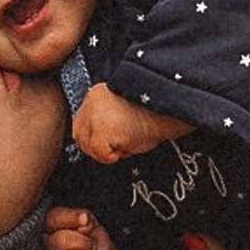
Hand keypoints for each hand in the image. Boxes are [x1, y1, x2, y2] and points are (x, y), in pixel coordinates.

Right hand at [43, 207, 131, 249]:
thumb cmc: (96, 246)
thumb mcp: (94, 226)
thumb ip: (85, 218)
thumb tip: (83, 219)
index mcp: (52, 228)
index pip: (53, 218)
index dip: (71, 219)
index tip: (86, 224)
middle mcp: (46, 247)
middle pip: (60, 240)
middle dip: (84, 243)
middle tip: (91, 247)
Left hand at [72, 84, 193, 163]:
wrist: (169, 108)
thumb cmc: (154, 111)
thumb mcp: (123, 109)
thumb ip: (105, 120)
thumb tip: (97, 141)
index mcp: (96, 95)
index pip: (80, 124)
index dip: (95, 137)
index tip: (112, 139)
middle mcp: (90, 102)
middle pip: (80, 138)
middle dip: (99, 146)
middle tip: (123, 140)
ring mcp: (94, 116)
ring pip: (89, 148)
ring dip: (110, 150)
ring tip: (129, 137)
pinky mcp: (101, 131)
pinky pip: (102, 155)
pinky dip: (116, 155)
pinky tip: (130, 140)